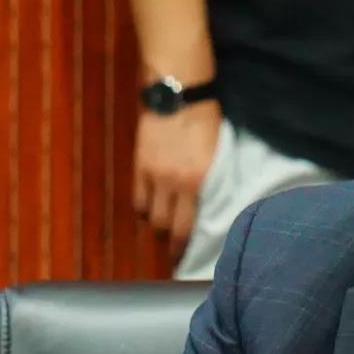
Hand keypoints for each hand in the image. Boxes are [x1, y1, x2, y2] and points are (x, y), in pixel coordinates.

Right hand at [134, 100, 221, 263]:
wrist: (180, 93)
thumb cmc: (206, 120)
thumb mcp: (217, 154)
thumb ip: (210, 180)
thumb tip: (207, 204)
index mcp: (200, 181)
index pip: (188, 226)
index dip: (183, 248)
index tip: (183, 259)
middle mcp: (175, 183)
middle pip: (167, 225)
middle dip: (170, 239)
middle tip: (173, 246)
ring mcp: (155, 174)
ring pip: (150, 215)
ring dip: (156, 224)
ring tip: (162, 225)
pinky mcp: (140, 164)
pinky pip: (137, 198)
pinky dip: (142, 208)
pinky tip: (148, 208)